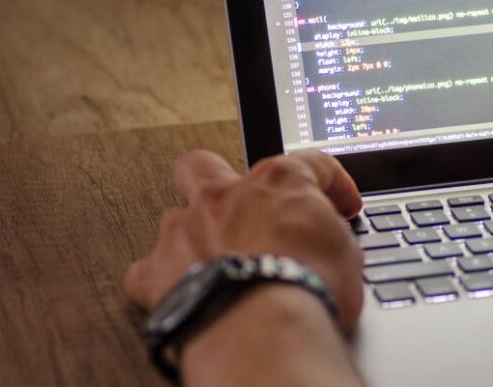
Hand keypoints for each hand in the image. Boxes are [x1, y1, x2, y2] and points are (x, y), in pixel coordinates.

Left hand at [124, 149, 363, 330]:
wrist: (264, 328)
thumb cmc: (307, 287)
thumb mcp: (346, 252)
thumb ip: (330, 233)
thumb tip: (329, 240)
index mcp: (276, 183)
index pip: (308, 164)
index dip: (330, 181)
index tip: (340, 203)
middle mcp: (223, 198)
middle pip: (204, 165)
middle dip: (216, 178)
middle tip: (236, 203)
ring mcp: (184, 232)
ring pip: (173, 217)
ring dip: (191, 236)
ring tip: (213, 262)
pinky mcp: (158, 274)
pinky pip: (146, 272)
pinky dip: (161, 280)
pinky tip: (180, 291)